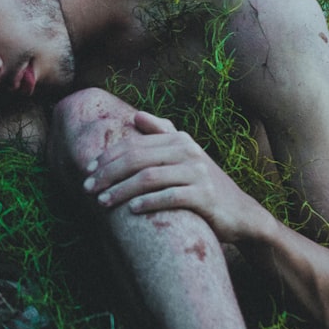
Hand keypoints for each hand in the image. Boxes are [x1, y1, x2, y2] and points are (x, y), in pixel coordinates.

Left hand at [82, 111, 261, 242]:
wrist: (241, 213)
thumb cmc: (203, 185)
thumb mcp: (186, 156)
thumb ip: (164, 134)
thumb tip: (137, 115)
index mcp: (178, 140)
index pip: (133, 144)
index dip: (107, 157)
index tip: (87, 171)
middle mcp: (188, 152)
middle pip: (136, 158)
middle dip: (107, 173)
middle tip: (87, 188)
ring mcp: (198, 173)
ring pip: (148, 178)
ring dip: (121, 190)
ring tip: (102, 202)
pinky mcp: (205, 196)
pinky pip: (170, 197)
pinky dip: (148, 202)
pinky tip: (131, 210)